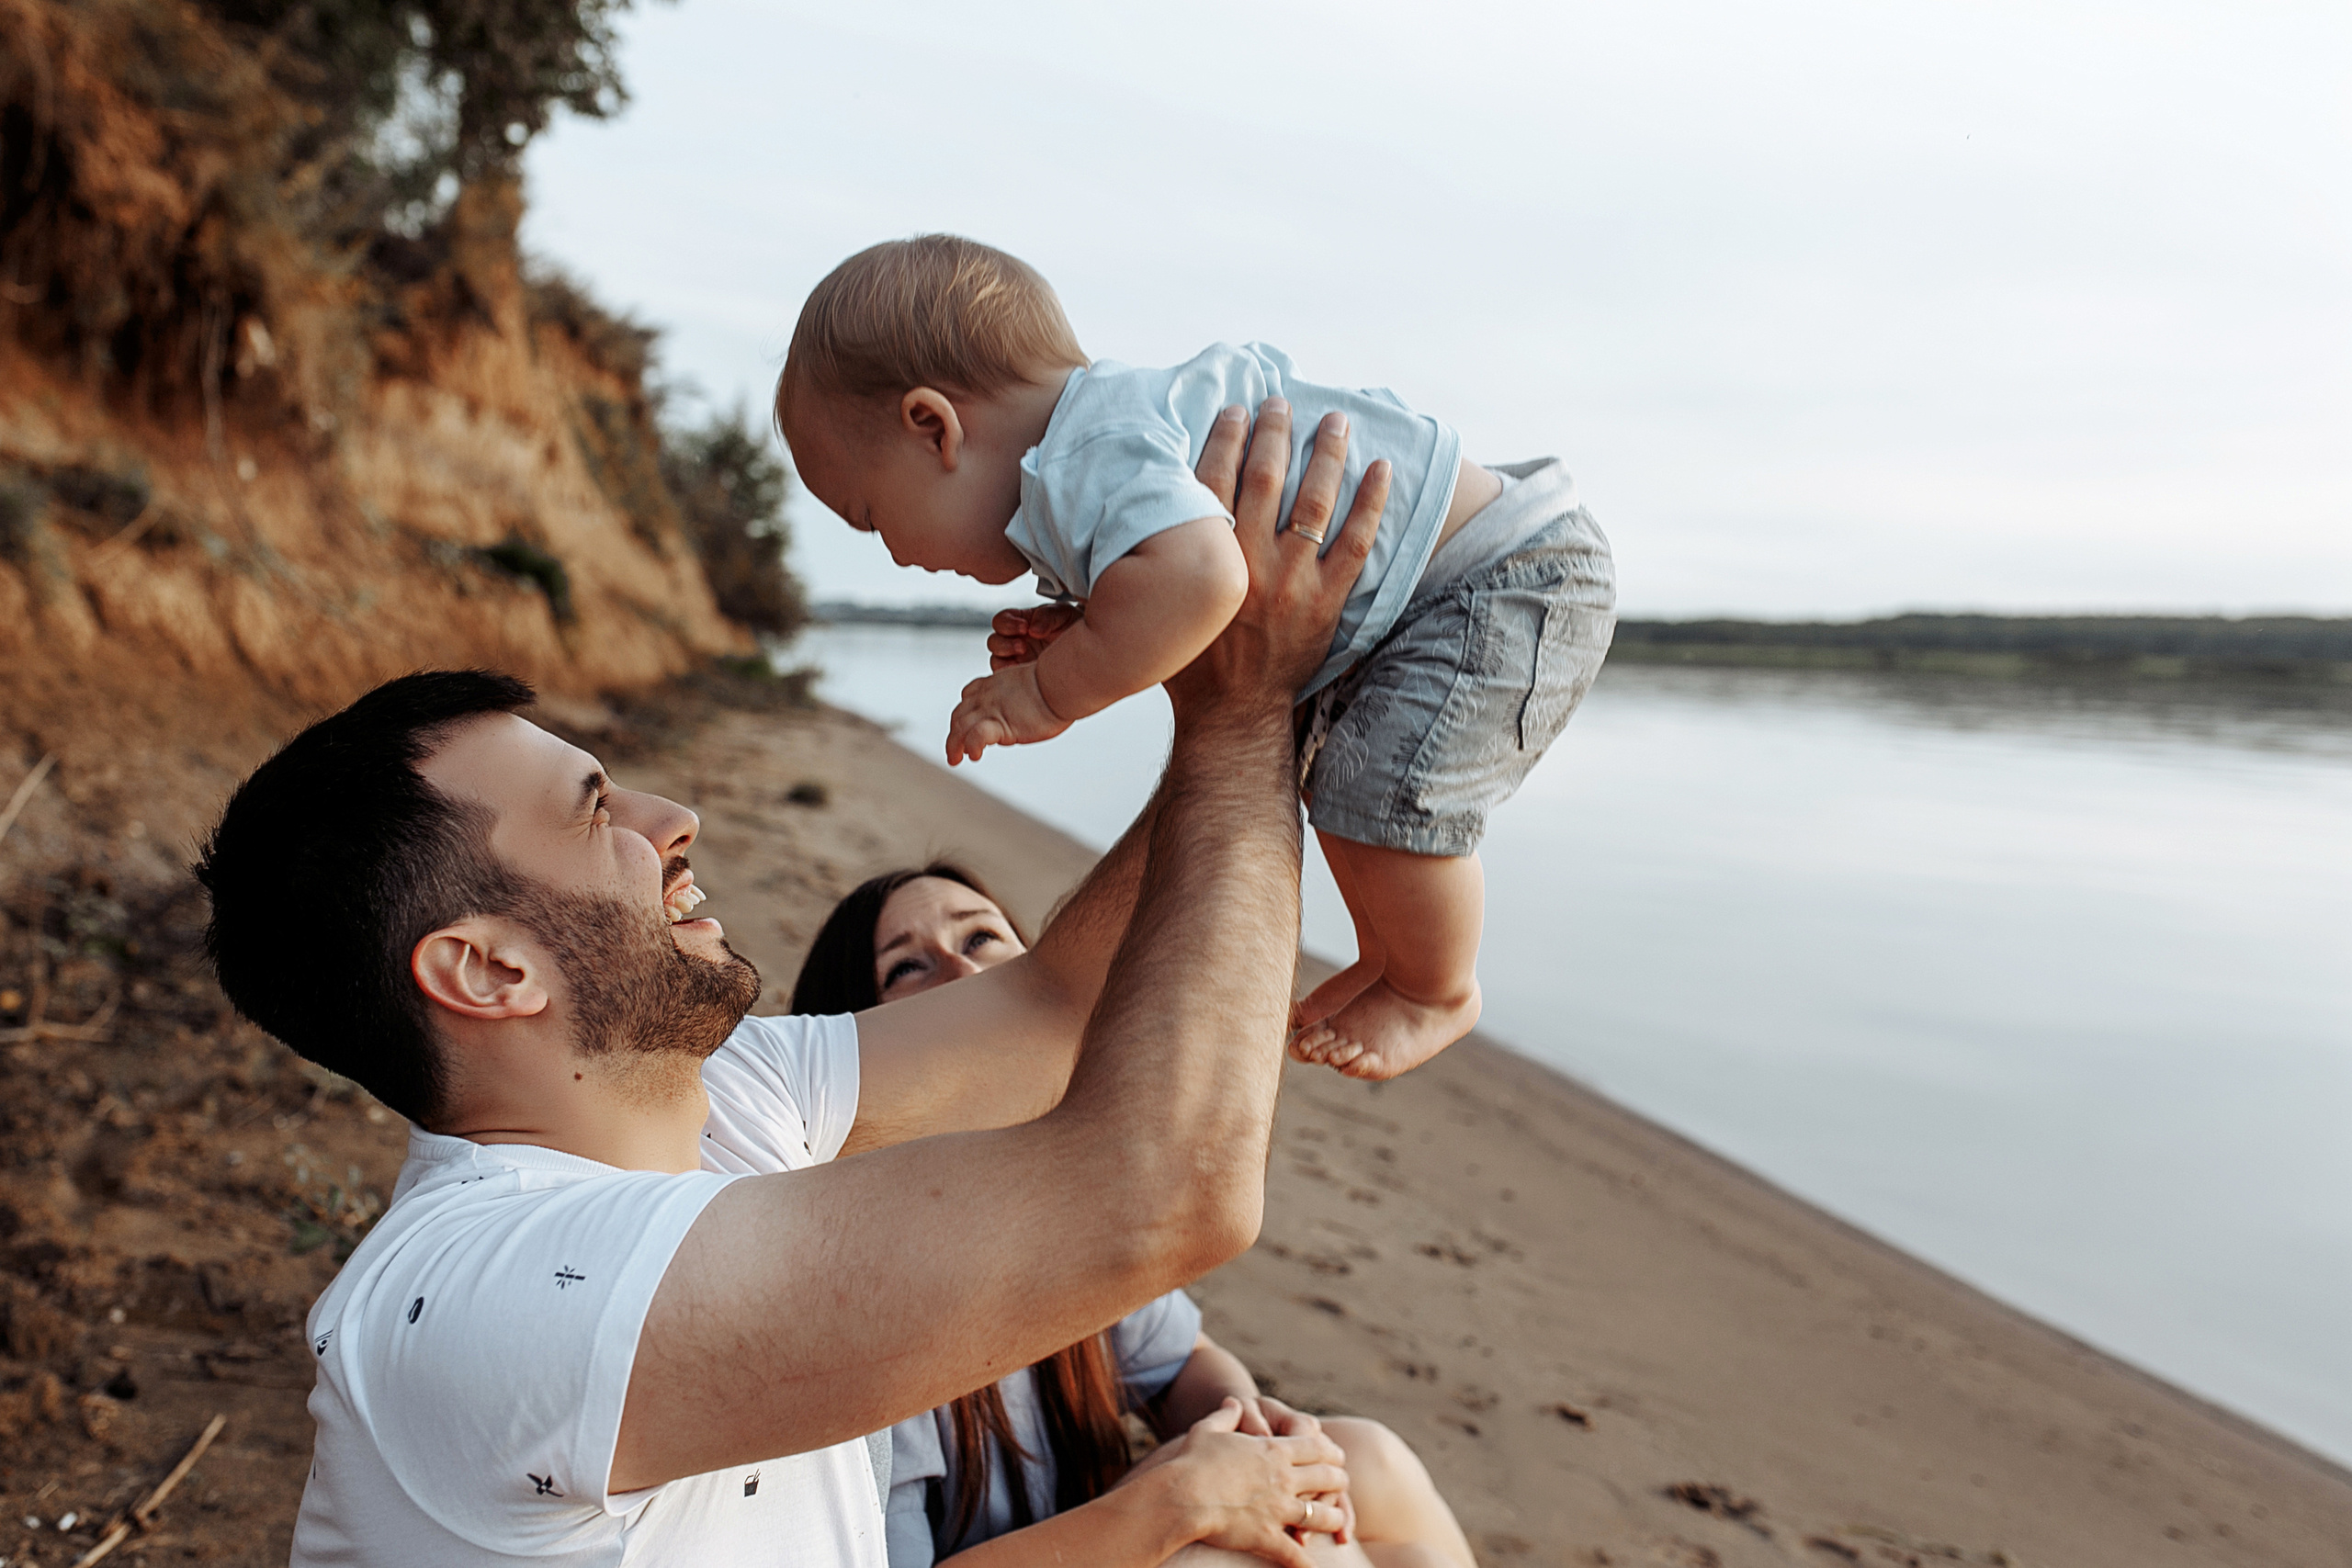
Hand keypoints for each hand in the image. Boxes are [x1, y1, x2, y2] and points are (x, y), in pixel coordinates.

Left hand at [946, 662, 1070, 764]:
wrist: (1062, 683)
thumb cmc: (1058, 685)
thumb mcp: (1034, 685)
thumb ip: (1025, 696)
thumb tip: (1037, 704)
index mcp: (995, 683)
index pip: (969, 696)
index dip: (963, 713)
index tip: (963, 726)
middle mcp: (988, 695)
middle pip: (959, 714)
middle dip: (953, 733)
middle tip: (953, 751)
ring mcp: (992, 709)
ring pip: (960, 726)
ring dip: (954, 745)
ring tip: (955, 759)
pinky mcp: (1000, 723)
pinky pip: (977, 736)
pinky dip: (972, 746)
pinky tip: (975, 756)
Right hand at [988, 602, 1085, 670]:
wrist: (1091, 651)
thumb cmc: (1076, 627)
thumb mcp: (1064, 614)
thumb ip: (1047, 616)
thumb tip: (1033, 629)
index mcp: (1022, 622)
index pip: (1001, 620)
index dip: (1007, 623)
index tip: (1024, 627)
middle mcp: (1017, 641)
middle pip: (994, 641)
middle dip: (1005, 643)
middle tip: (1023, 646)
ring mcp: (1019, 661)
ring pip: (997, 660)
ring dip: (1005, 658)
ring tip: (1024, 657)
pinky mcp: (1023, 677)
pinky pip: (1006, 677)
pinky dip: (1008, 674)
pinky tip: (1023, 671)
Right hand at [1126, 1399, 1350, 1567]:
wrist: (1181, 1496)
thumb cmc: (1190, 1461)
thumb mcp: (1208, 1429)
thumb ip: (1225, 1414)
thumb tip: (1232, 1402)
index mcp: (1273, 1450)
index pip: (1316, 1447)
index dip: (1330, 1451)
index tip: (1336, 1456)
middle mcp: (1284, 1478)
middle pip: (1328, 1477)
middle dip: (1339, 1481)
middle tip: (1342, 1485)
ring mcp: (1279, 1508)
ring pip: (1321, 1515)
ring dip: (1333, 1518)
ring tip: (1339, 1523)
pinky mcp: (1268, 1536)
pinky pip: (1296, 1554)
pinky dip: (1308, 1564)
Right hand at [1166, 400, 1389, 717]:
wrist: (1231, 714)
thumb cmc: (1190, 666)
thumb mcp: (1158, 611)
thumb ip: (1153, 566)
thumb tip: (1132, 521)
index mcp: (1209, 561)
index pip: (1215, 483)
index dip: (1225, 439)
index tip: (1234, 410)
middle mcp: (1252, 564)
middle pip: (1265, 480)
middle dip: (1273, 434)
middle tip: (1279, 403)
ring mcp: (1294, 582)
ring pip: (1314, 503)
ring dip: (1325, 455)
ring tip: (1333, 420)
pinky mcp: (1327, 602)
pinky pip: (1356, 544)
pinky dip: (1371, 504)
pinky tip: (1381, 469)